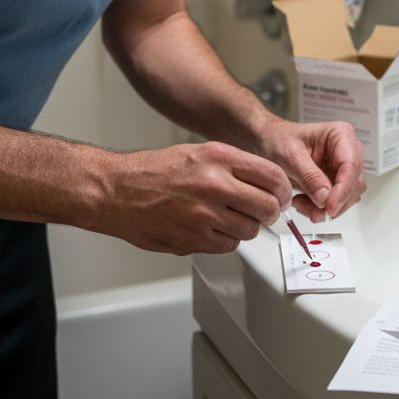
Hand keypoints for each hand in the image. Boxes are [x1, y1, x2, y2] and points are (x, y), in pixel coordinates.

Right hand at [99, 142, 291, 254]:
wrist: (116, 191)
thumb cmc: (153, 171)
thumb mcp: (197, 152)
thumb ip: (233, 166)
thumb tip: (266, 182)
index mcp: (218, 158)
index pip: (273, 176)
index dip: (283, 190)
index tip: (282, 195)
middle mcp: (214, 185)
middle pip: (268, 206)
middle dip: (271, 212)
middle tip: (264, 211)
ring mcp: (204, 214)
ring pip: (251, 230)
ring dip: (247, 227)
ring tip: (231, 218)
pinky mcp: (193, 239)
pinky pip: (228, 245)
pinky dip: (226, 239)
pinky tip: (212, 228)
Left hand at [255, 119, 365, 221]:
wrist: (270, 142)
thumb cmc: (279, 140)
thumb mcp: (290, 157)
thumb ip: (309, 177)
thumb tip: (325, 198)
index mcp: (341, 135)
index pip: (351, 166)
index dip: (343, 190)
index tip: (329, 207)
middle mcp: (348, 150)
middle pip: (353, 184)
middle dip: (333, 201)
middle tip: (310, 211)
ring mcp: (344, 167)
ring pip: (348, 196)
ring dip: (326, 207)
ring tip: (300, 203)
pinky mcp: (338, 181)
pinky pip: (338, 202)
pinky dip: (322, 208)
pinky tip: (304, 202)